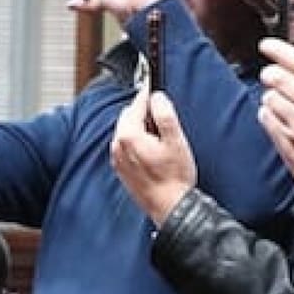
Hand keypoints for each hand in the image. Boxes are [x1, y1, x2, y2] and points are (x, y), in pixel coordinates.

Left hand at [110, 84, 197, 226]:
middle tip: (163, 120)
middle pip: (129, 116)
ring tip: (161, 140)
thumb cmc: (174, 178)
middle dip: (144, 113)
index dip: (148, 95)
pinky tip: (154, 152)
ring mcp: (118, 158)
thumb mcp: (176, 141)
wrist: (170, 207)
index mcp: (129, 136)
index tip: (154, 87)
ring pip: (127, 131)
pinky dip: (137, 142)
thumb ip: (165, 115)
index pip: (136, 104)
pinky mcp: (121, 168)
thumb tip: (157, 98)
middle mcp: (118, 146)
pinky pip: (127, 146)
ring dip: (141, 128)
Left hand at [257, 38, 293, 189]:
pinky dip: (267, 118)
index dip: (280, 50)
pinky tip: (279, 126)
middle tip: (269, 79)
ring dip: (269, 102)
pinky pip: (265, 117)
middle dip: (269, 76)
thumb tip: (288, 70)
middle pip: (278, 77)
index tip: (266, 45)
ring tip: (283, 112)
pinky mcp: (287, 139)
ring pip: (269, 97)